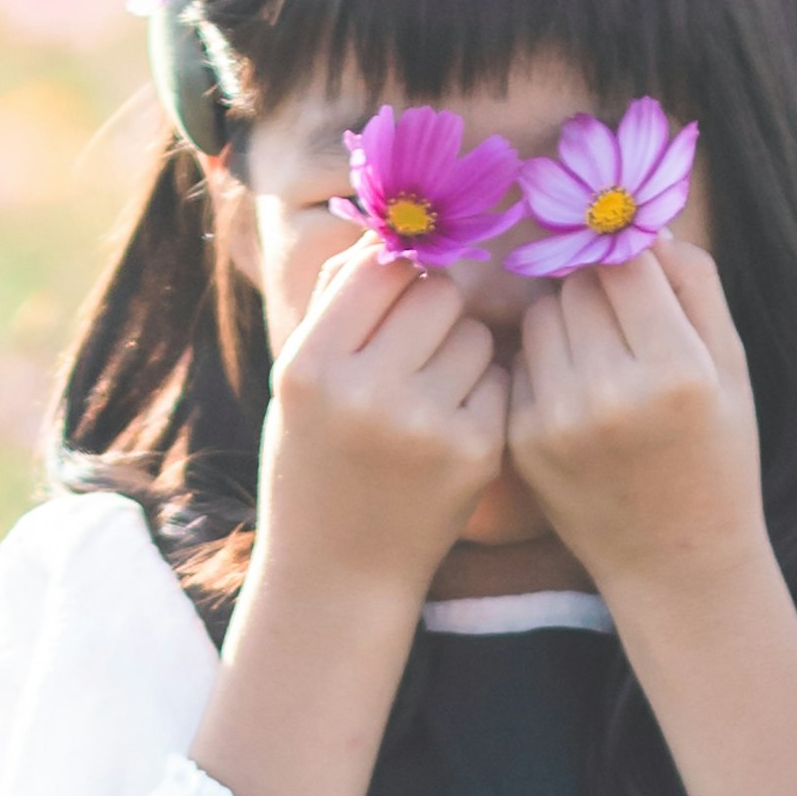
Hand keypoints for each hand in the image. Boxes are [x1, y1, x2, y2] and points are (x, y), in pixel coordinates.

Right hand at [250, 234, 512, 608]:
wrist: (339, 572)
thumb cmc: (316, 460)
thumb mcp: (297, 381)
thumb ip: (336, 300)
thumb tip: (391, 223)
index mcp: (310, 366)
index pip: (379, 266)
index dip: (398, 269)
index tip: (400, 289)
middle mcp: (364, 393)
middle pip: (436, 291)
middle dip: (435, 308)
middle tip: (418, 347)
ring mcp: (425, 426)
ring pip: (475, 332)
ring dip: (463, 347)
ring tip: (431, 391)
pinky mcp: (476, 453)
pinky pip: (499, 379)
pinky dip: (483, 391)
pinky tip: (454, 425)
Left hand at [500, 234, 768, 608]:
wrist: (677, 561)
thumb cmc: (717, 453)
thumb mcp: (732, 365)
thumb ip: (694, 283)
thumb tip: (636, 222)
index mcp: (677, 370)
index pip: (624, 262)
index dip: (627, 257)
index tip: (634, 270)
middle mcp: (613, 394)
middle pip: (576, 285)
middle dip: (595, 289)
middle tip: (622, 325)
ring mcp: (560, 421)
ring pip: (540, 316)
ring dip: (563, 320)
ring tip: (600, 357)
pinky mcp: (523, 442)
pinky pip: (522, 362)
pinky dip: (544, 364)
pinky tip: (576, 395)